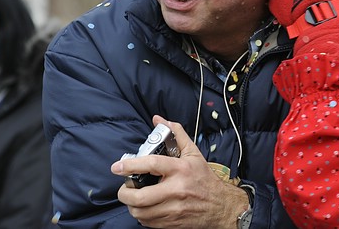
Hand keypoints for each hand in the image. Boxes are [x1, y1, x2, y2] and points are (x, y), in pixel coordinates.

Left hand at [111, 116, 249, 227]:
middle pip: (140, 196)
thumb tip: (160, 120)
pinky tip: (145, 208)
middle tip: (124, 189)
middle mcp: (176, 189)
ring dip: (132, 206)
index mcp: (180, 169)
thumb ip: (176, 135)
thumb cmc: (204, 179)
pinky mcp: (172, 223)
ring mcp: (174, 208)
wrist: (221, 206)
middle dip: (125, 193)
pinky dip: (142, 216)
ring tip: (134, 199)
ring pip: (141, 212)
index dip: (131, 165)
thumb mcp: (193, 153)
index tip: (117, 167)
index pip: (151, 164)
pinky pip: (148, 222)